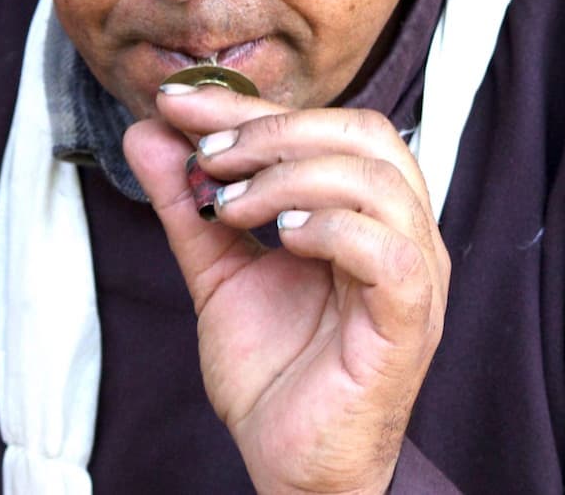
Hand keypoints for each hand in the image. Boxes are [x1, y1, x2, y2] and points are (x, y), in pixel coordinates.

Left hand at [124, 86, 449, 494]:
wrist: (291, 470)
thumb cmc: (274, 373)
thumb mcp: (219, 270)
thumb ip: (189, 203)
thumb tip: (149, 133)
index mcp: (369, 209)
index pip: (328, 124)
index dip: (254, 106)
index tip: (180, 106)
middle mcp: (404, 230)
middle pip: (363, 132)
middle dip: (274, 130)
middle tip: (210, 157)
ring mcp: (415, 274)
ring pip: (377, 179)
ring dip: (293, 175)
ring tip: (234, 206)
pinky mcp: (409, 321)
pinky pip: (389, 252)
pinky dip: (332, 227)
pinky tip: (283, 238)